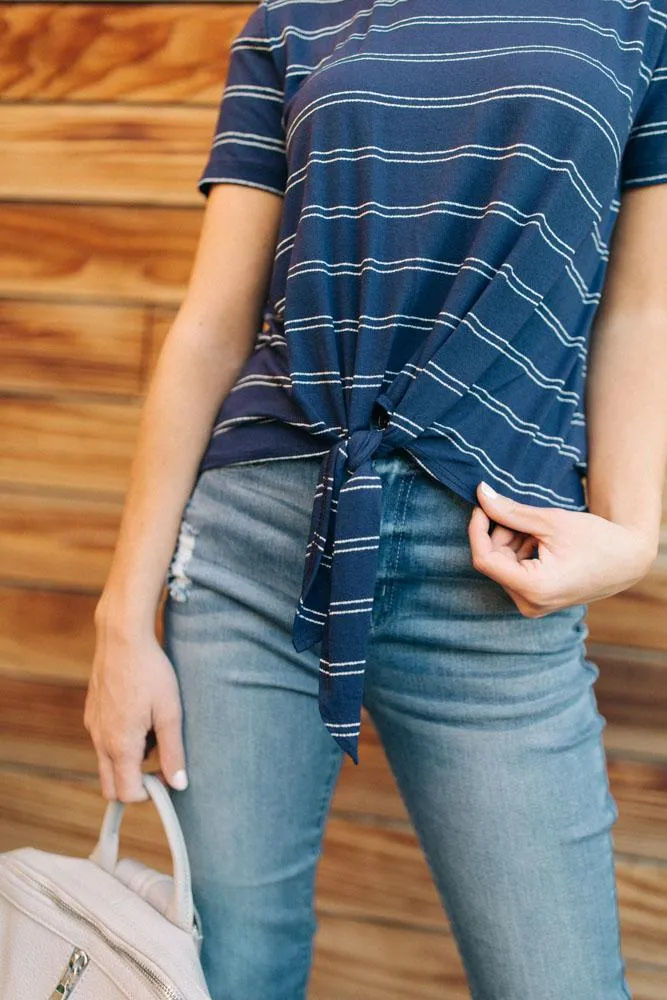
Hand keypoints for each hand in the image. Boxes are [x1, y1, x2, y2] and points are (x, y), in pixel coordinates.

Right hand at [84, 620, 187, 801]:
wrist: (122, 637)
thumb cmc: (150, 671)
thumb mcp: (170, 711)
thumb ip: (173, 751)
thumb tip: (179, 784)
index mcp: (120, 744)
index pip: (127, 793)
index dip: (148, 794)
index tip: (167, 777)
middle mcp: (100, 740)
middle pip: (110, 785)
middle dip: (134, 784)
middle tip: (160, 762)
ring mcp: (93, 726)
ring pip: (107, 762)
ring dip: (129, 760)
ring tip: (153, 729)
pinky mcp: (92, 713)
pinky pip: (103, 740)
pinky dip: (120, 741)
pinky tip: (140, 714)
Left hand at [468, 480, 657, 617]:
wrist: (627, 560)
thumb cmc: (595, 539)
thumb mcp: (550, 521)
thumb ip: (511, 511)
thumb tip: (480, 493)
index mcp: (534, 588)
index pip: (485, 559)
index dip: (477, 530)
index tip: (482, 506)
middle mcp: (530, 604)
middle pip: (494, 562)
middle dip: (500, 534)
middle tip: (522, 515)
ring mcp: (532, 605)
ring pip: (502, 566)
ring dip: (511, 543)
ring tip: (540, 532)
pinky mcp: (536, 601)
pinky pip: (513, 573)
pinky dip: (519, 553)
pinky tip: (541, 543)